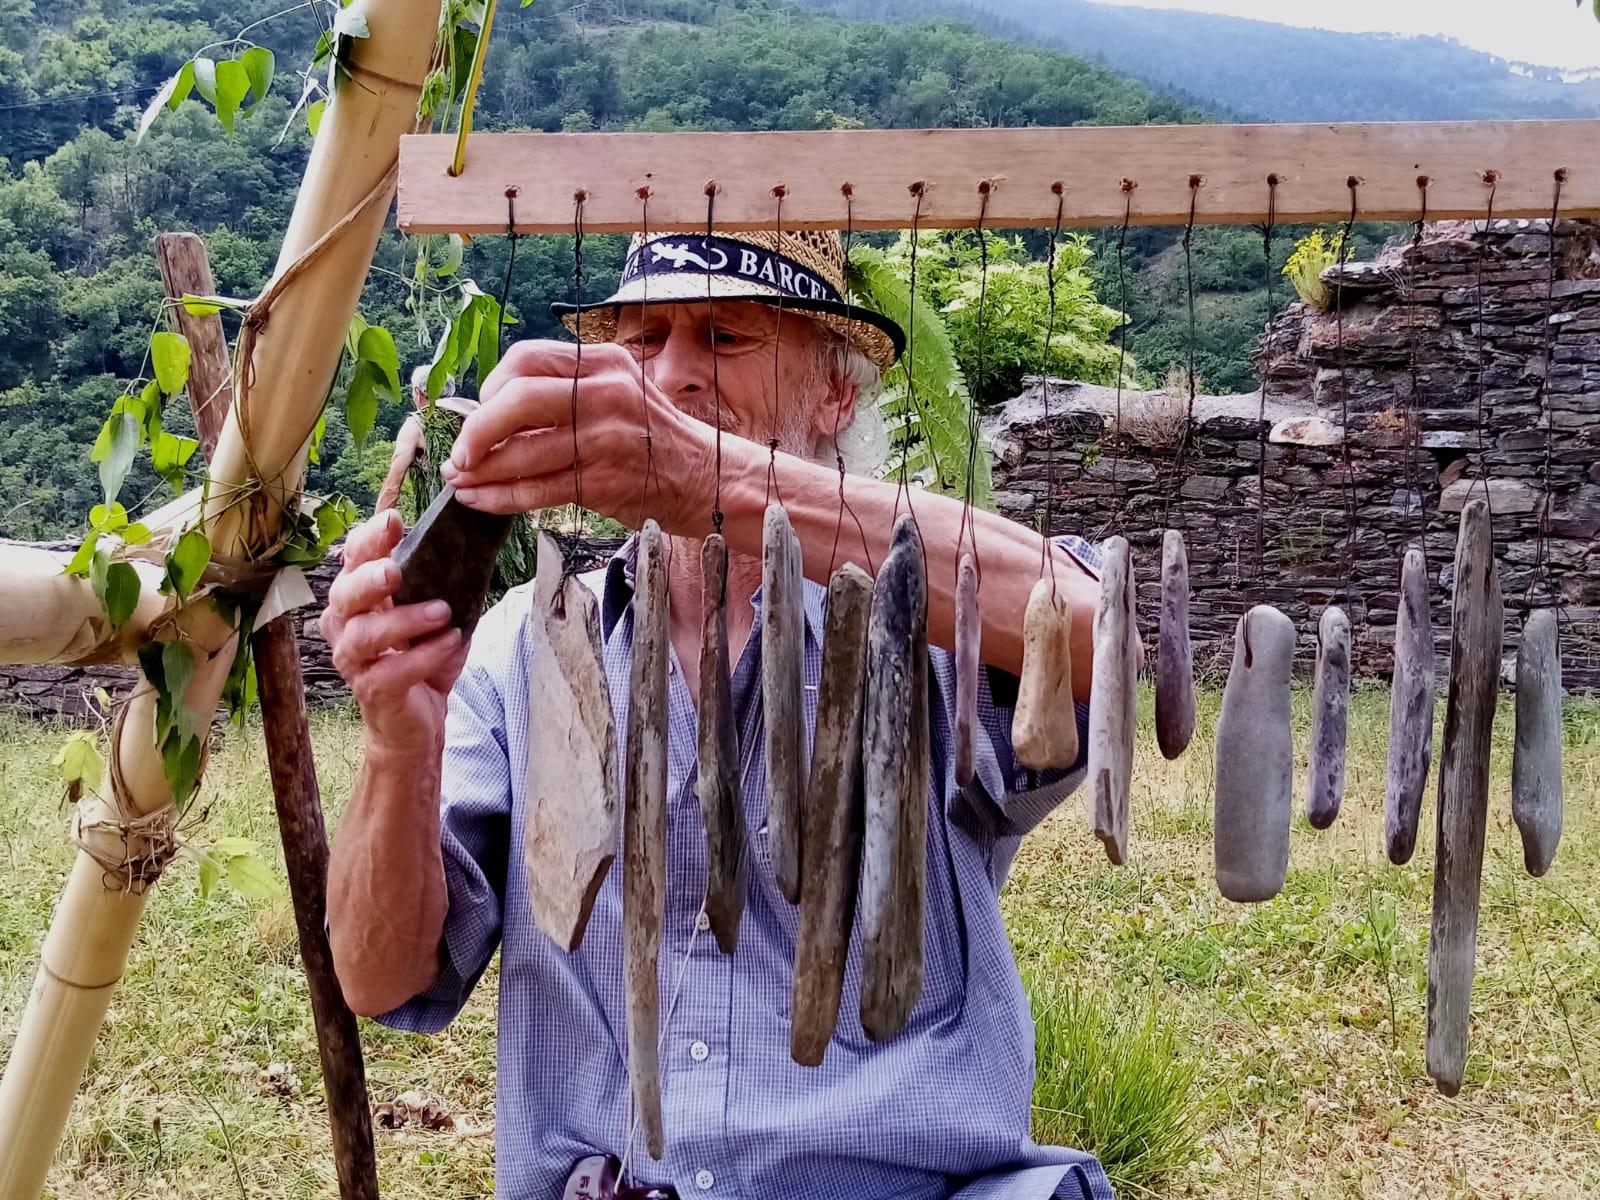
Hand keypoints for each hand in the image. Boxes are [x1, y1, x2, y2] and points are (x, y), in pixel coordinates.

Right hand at [318, 509, 469, 756]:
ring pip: (363, 634)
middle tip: (396, 569)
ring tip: (442, 612)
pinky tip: (449, 643)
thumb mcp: (434, 616)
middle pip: (344, 594)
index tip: (393, 521)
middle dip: (369, 578)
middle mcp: (346, 625)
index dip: (368, 540)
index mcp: (359, 598)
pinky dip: (422, 657)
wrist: (418, 721)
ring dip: (404, 619)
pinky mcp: (372, 691)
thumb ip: (439, 583)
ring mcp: (354, 660)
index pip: (352, 560)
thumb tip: (471, 544)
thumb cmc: (422, 660)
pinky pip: (390, 672)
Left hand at [440, 340, 716, 532]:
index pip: (526, 359)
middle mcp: (606, 393)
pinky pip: (539, 489)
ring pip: (523, 451)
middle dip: (476, 430)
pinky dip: (502, 498)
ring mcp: (607, 437)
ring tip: (462, 482)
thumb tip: (491, 412)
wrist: (711, 479)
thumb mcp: (621, 394)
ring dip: (482, 471)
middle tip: (460, 454)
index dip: (490, 387)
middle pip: (516, 399)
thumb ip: (568, 393)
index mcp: (603, 363)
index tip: (479, 413)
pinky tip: (483, 501)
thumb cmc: (656, 440)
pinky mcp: (606, 480)